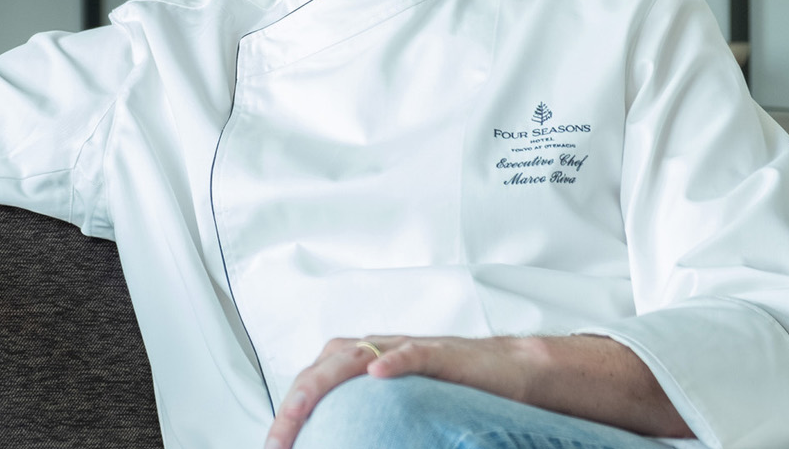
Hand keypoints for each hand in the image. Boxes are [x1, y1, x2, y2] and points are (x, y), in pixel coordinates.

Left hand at [267, 334, 531, 448]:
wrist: (515, 370)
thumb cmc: (458, 391)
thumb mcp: (404, 408)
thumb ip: (373, 420)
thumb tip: (348, 445)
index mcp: (365, 362)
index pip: (314, 380)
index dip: (289, 409)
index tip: (274, 445)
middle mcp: (379, 349)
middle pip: (323, 368)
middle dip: (294, 402)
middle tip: (276, 440)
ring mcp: (408, 348)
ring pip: (355, 355)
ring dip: (324, 381)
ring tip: (299, 407)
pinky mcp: (443, 354)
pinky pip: (413, 352)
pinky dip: (393, 361)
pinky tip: (376, 373)